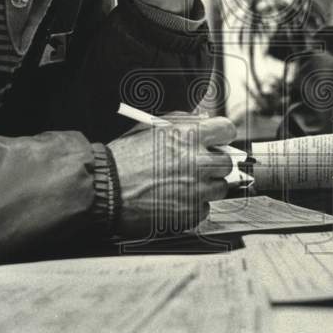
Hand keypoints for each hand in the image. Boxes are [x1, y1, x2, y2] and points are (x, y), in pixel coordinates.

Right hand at [106, 113, 235, 238]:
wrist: (106, 189)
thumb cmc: (124, 158)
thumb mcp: (152, 127)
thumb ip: (183, 122)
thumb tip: (204, 119)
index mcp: (190, 136)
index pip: (227, 130)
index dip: (221, 137)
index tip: (217, 142)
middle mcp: (198, 161)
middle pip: (226, 162)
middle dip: (213, 164)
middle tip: (196, 167)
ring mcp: (197, 189)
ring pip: (220, 187)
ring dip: (206, 186)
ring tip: (182, 185)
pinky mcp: (191, 213)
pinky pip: (205, 208)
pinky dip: (193, 206)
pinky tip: (174, 200)